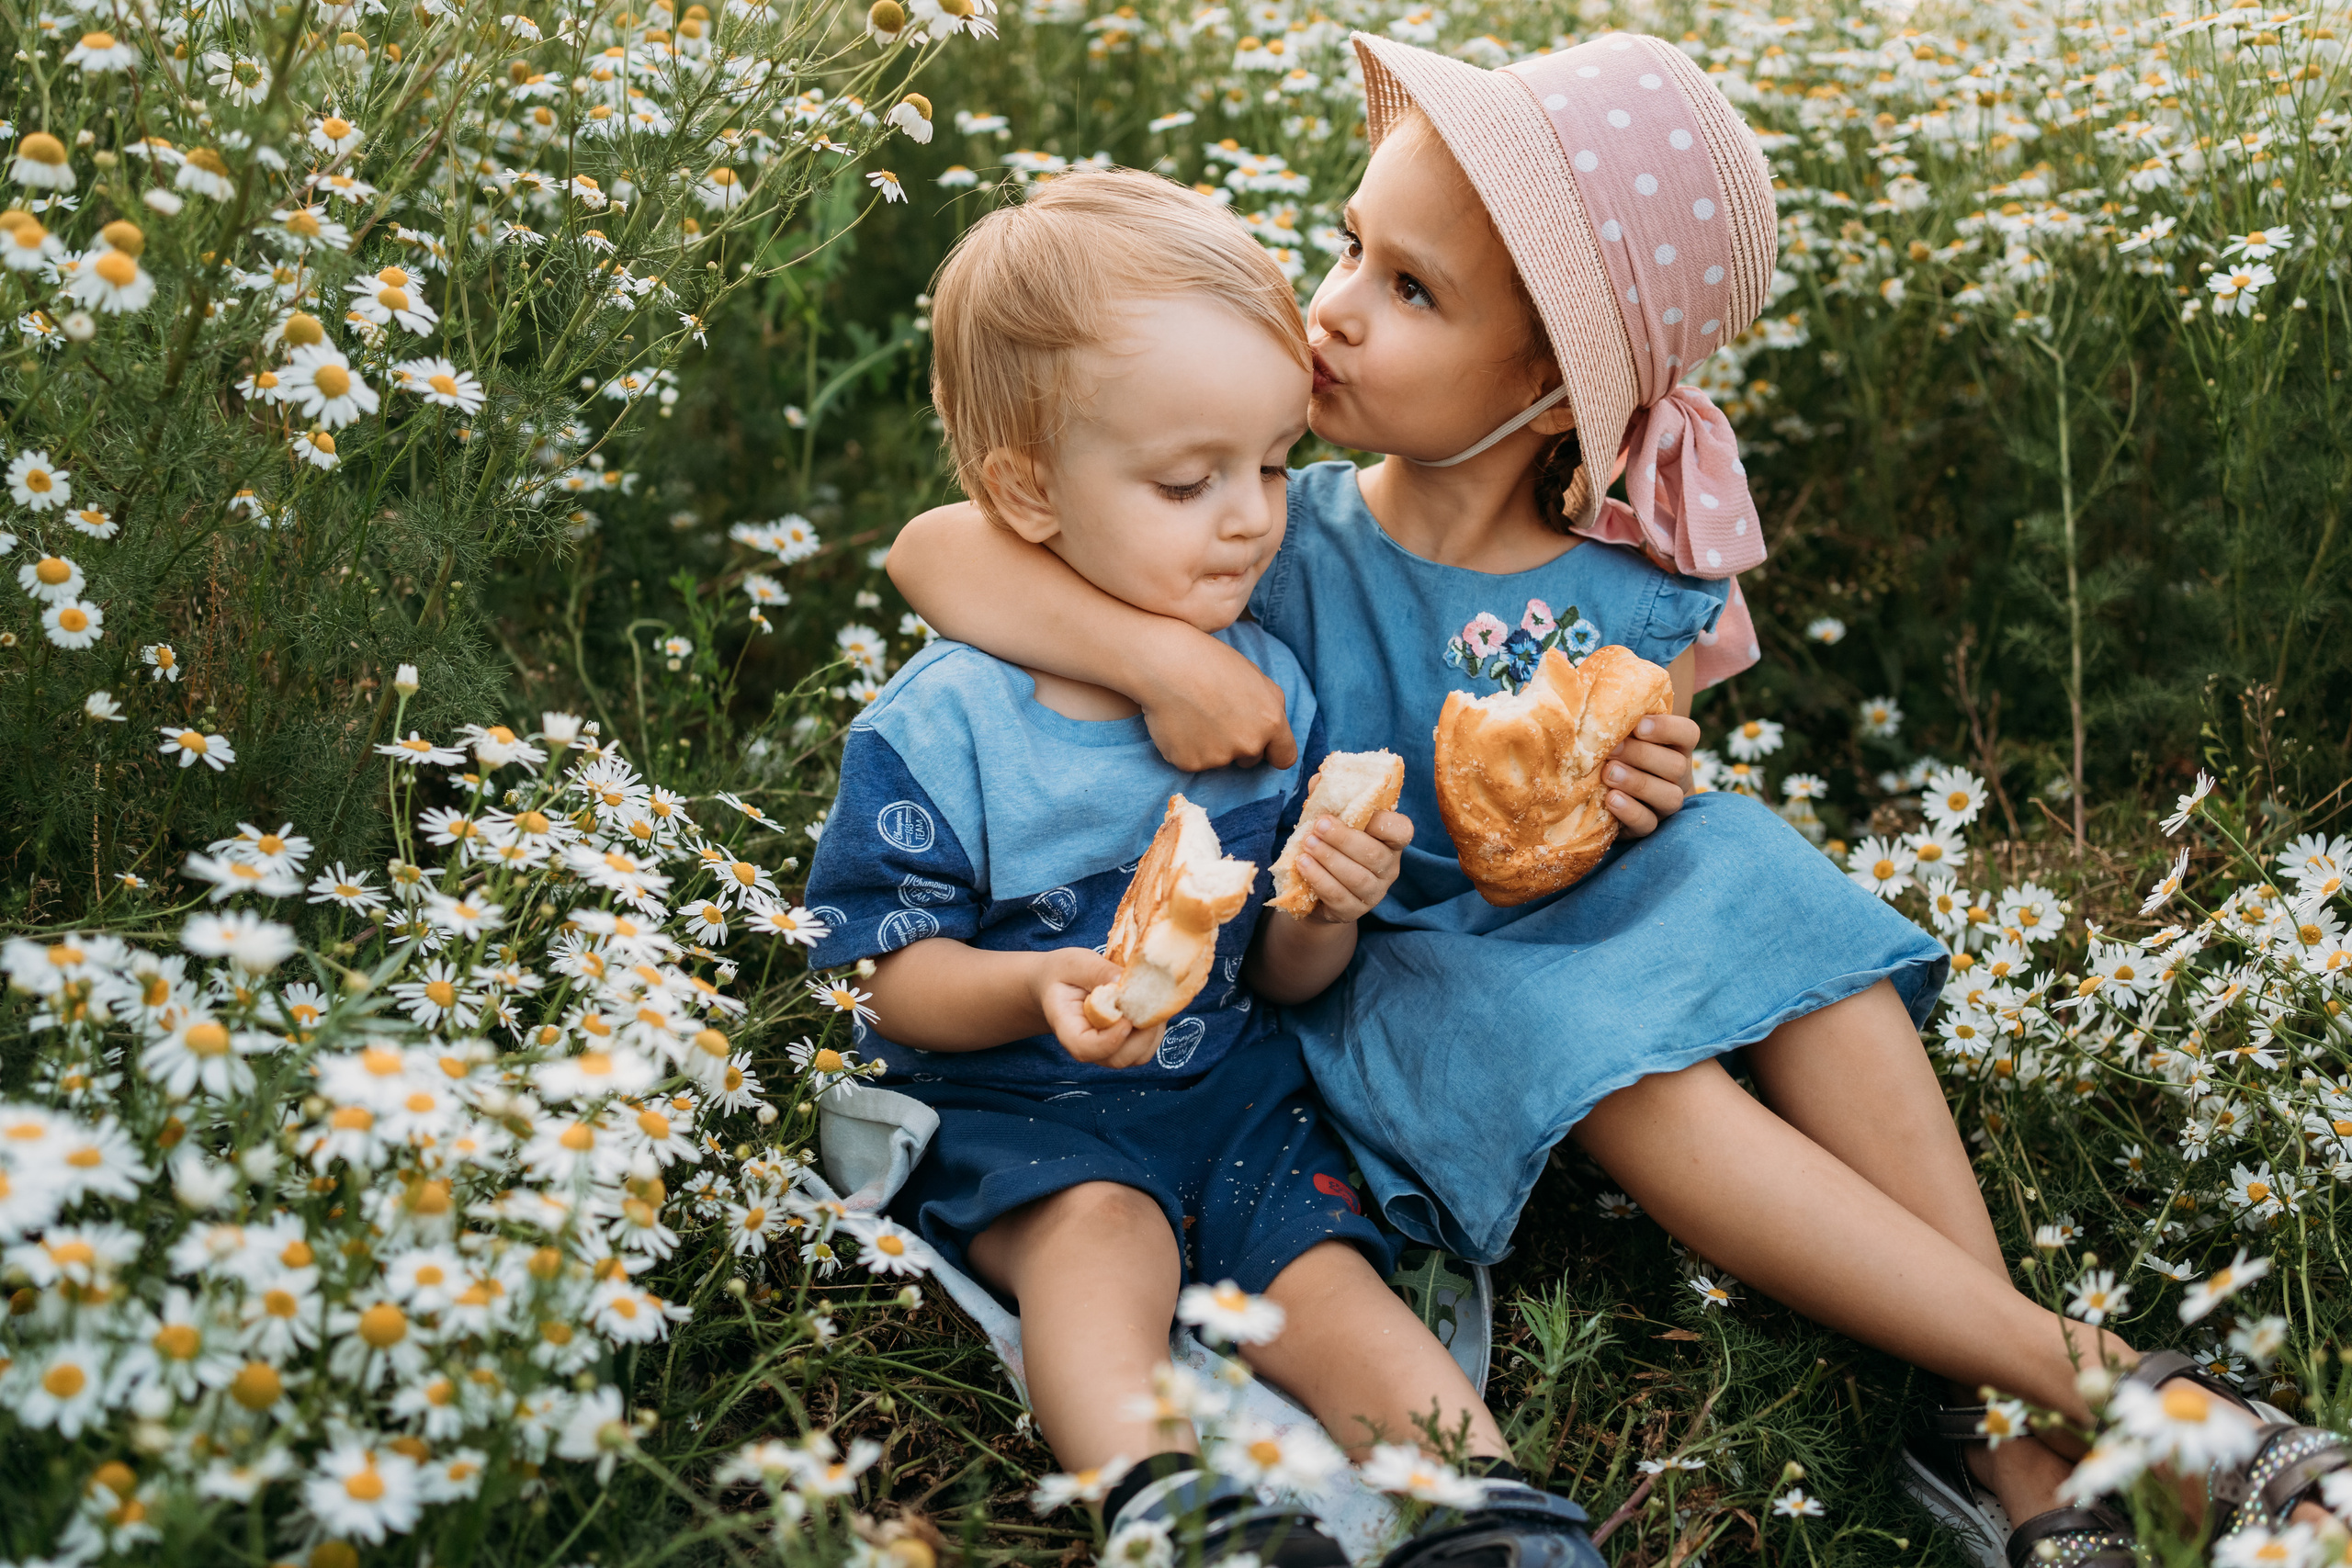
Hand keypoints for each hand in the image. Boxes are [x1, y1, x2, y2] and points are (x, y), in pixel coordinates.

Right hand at [1031, 948, 1164, 1068]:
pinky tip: (1152, 1004)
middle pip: (1117, 1058)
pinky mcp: (1125, 1043)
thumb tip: (1124, 982)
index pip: (1085, 1048)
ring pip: (1138, 1055)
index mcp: (1067, 1027)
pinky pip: (1148, 1045)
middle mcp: (1088, 1046)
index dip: (1110, 1041)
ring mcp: (1108, 1048)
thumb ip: (1097, 972)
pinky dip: (1156, 1028)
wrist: (1061, 982)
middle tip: (1149, 1002)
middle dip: (1141, 1035)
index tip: (1126, 1020)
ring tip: (1152, 1000)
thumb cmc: (1064, 973)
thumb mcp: (1076, 963)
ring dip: (1153, 1031)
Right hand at [1135, 623, 1296, 771]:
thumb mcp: (1255, 676)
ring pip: (1219, 760)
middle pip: (1250, 760)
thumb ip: (1271, 707)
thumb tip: (1273, 730)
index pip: (1284, 757)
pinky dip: (1186, 747)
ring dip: (1210, 745)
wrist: (1165, 664)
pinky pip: (1192, 761)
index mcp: (1271, 722)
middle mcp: (1249, 745)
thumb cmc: (1210, 662)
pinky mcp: (1190, 764)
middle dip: (1238, 744)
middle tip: (1216, 716)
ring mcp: (1219, 758)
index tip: (1263, 747)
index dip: (1273, 752)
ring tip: (1193, 714)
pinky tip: (1179, 723)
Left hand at [1285, 809, 1413, 922]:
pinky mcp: (1354, 911)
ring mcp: (1374, 893)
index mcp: (1390, 841)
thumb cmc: (1329, 846)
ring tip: (1307, 844)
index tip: (1357, 811)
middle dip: (1344, 838)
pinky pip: (1339, 897)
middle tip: (1319, 826)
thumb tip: (1319, 778)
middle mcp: (1388, 868)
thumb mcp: (1329, 820)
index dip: (1383, 822)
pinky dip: (1320, 879)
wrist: (1314, 892)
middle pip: (1374, 854)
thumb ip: (1327, 797)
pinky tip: (1303, 864)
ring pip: (1357, 877)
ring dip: (1329, 858)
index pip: (1402, 831)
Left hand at [1604, 714, 1698, 837]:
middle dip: (1642, 756)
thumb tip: (1588, 684)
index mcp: (1673, 746)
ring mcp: (1665, 803)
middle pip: (1676, 765)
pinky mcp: (1648, 827)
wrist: (1604, 796)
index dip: (1667, 728)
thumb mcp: (1620, 733)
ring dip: (1638, 783)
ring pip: (1669, 796)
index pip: (1688, 733)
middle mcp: (1676, 775)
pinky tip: (1610, 799)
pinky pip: (1648, 823)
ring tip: (1609, 774)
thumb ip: (1616, 718)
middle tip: (1611, 749)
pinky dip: (1630, 811)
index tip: (1639, 726)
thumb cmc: (1613, 752)